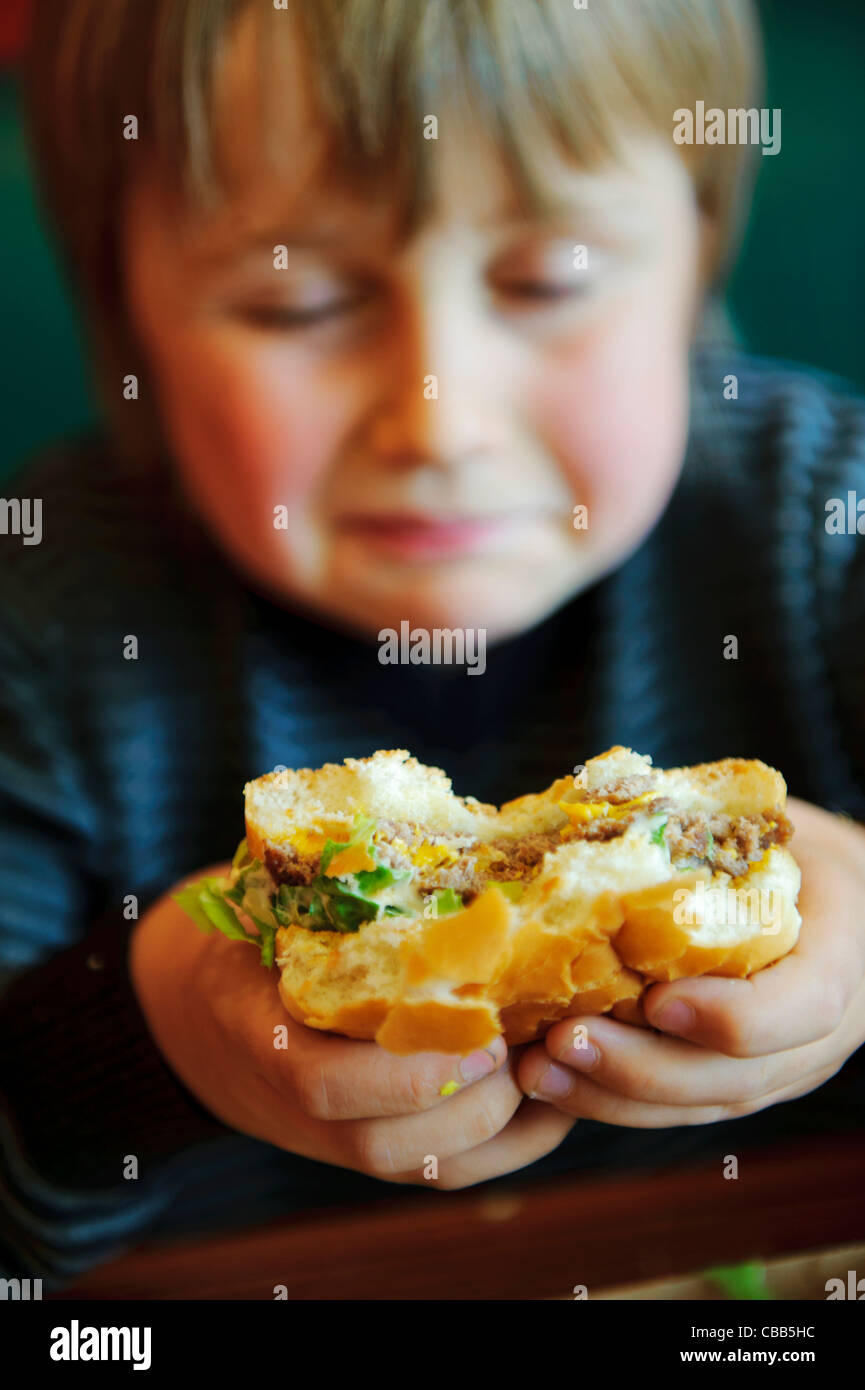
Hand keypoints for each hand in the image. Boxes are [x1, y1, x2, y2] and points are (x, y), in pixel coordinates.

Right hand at [130, 867, 574, 1188]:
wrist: (186, 1013)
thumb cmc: (242, 936)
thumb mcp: (263, 907)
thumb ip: (327, 894)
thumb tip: (451, 837)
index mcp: (259, 1037)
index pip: (326, 1087)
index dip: (409, 1071)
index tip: (480, 1026)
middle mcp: (294, 1109)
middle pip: (390, 1146)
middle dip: (477, 1101)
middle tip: (529, 1035)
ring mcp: (333, 1139)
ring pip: (428, 1168)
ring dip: (507, 1125)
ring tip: (552, 1057)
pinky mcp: (370, 1146)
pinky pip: (445, 1172)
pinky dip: (512, 1146)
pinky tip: (555, 1095)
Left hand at [517, 798, 864, 1126]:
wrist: (849, 904)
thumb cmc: (800, 849)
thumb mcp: (773, 826)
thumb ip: (709, 833)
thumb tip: (598, 819)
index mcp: (844, 952)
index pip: (805, 1006)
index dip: (730, 1015)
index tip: (655, 1000)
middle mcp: (821, 1031)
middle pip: (737, 1077)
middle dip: (642, 1067)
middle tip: (562, 1041)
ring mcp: (783, 1069)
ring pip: (702, 1104)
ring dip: (611, 1096)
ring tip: (537, 1071)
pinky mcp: (740, 1082)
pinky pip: (680, 1107)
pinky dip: (612, 1100)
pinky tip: (551, 1082)